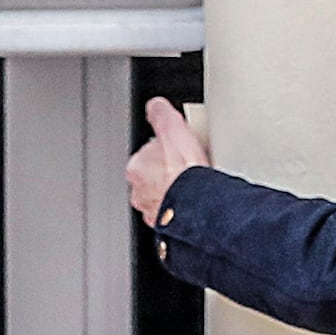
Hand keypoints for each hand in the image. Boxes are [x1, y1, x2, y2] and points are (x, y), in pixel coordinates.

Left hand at [126, 96, 213, 227]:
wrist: (199, 206)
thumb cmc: (185, 171)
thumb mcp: (172, 127)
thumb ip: (160, 113)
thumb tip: (155, 105)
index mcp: (136, 168)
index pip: (148, 154)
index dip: (165, 151)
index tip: (178, 150)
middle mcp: (139, 193)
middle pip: (154, 178)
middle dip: (168, 175)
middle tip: (187, 169)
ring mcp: (153, 212)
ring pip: (163, 199)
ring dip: (175, 194)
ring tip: (193, 188)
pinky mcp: (168, 228)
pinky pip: (174, 217)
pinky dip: (183, 211)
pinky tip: (195, 205)